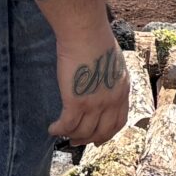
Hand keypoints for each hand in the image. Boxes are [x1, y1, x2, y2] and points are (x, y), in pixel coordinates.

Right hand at [49, 24, 131, 146]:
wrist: (86, 32)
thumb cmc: (96, 38)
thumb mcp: (114, 61)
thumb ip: (111, 77)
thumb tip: (102, 83)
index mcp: (123, 90)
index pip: (118, 122)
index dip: (107, 134)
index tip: (98, 139)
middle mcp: (112, 101)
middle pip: (101, 132)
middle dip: (88, 140)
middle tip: (76, 142)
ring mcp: (95, 104)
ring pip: (83, 131)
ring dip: (71, 136)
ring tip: (61, 134)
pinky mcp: (76, 102)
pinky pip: (67, 125)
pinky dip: (58, 130)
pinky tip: (52, 129)